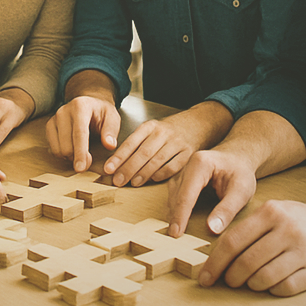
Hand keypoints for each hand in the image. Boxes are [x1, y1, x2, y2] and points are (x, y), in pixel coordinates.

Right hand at [46, 94, 120, 172]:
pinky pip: (53, 149)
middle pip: (66, 145)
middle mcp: (64, 111)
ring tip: (82, 152)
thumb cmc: (102, 113)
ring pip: (58, 149)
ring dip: (70, 157)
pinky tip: (73, 149)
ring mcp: (54, 118)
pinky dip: (63, 154)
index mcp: (80, 106)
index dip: (80, 152)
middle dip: (78, 158)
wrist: (89, 104)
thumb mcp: (113, 118)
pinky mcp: (49, 126)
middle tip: (89, 160)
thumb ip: (111, 131)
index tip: (82, 168)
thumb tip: (110, 145)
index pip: (79, 133)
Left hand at [103, 103, 233, 187]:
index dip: (119, 157)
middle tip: (117, 181)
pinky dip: (162, 174)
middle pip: (143, 152)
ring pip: (157, 160)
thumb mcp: (152, 130)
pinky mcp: (189, 153)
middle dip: (128, 168)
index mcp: (150, 126)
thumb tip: (116, 164)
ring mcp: (177, 143)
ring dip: (144, 173)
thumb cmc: (169, 131)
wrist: (197, 123)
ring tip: (132, 183)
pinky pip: (174, 166)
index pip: (131, 142)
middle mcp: (163, 133)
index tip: (108, 169)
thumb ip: (137, 144)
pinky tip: (153, 180)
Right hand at [167, 147, 257, 237]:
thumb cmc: (241, 171)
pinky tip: (179, 220)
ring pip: (173, 194)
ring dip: (174, 212)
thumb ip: (227, 209)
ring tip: (176, 231)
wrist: (239, 157)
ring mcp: (183, 170)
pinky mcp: (183, 177)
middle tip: (174, 237)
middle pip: (176, 194)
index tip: (176, 234)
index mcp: (201, 163)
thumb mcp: (242, 190)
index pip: (186, 194)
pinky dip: (176, 207)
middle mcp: (188, 164)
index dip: (180, 215)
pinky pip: (175, 193)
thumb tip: (211, 229)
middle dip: (174, 216)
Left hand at [196, 198, 305, 295]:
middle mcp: (287, 230)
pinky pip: (284, 288)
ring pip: (264, 278)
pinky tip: (270, 284)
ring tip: (250, 281)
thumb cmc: (296, 220)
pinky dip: (272, 290)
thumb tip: (216, 255)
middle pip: (246, 262)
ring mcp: (303, 251)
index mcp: (271, 213)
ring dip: (251, 284)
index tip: (205, 277)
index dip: (215, 262)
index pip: (233, 241)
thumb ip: (247, 229)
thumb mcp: (272, 212)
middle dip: (231, 277)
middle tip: (229, 281)